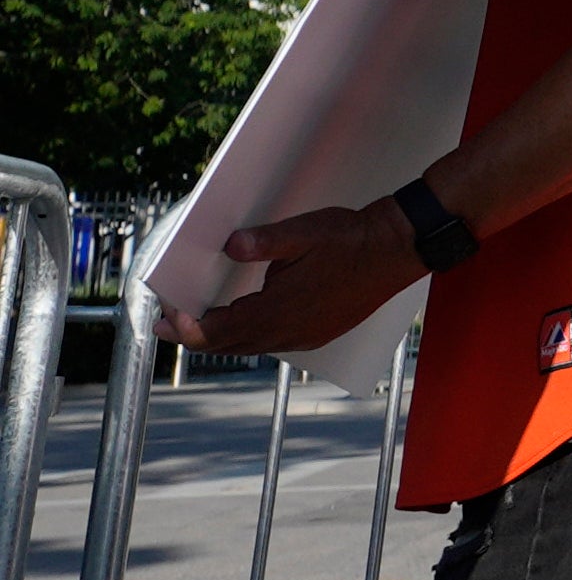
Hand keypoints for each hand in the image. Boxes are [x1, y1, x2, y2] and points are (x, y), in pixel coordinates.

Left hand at [161, 199, 422, 358]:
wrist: (398, 249)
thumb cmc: (351, 239)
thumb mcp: (305, 231)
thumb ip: (264, 241)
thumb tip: (230, 245)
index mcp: (279, 310)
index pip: (216, 332)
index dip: (186, 329)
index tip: (165, 315)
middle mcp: (289, 331)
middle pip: (228, 346)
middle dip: (194, 337)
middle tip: (167, 325)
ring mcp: (306, 335)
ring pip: (250, 347)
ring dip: (222, 338)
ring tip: (201, 325)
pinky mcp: (319, 333)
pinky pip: (273, 343)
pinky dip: (249, 337)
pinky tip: (246, 322)